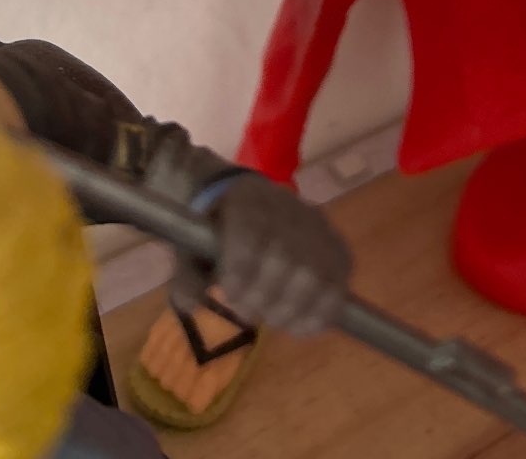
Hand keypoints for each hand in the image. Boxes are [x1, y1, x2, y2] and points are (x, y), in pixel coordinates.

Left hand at [174, 175, 351, 337]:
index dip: (241, 273)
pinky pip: (338, 289)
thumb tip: (191, 304)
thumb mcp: (192, 247)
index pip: (251, 235)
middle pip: (285, 259)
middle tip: (246, 312)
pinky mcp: (337, 251)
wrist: (252, 203)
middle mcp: (289, 209)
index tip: (229, 296)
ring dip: (289, 310)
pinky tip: (298, 324)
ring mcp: (318, 229)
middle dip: (262, 298)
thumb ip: (187, 275)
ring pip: (315, 276)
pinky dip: (319, 315)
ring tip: (271, 317)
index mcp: (248, 200)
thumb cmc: (220, 231)